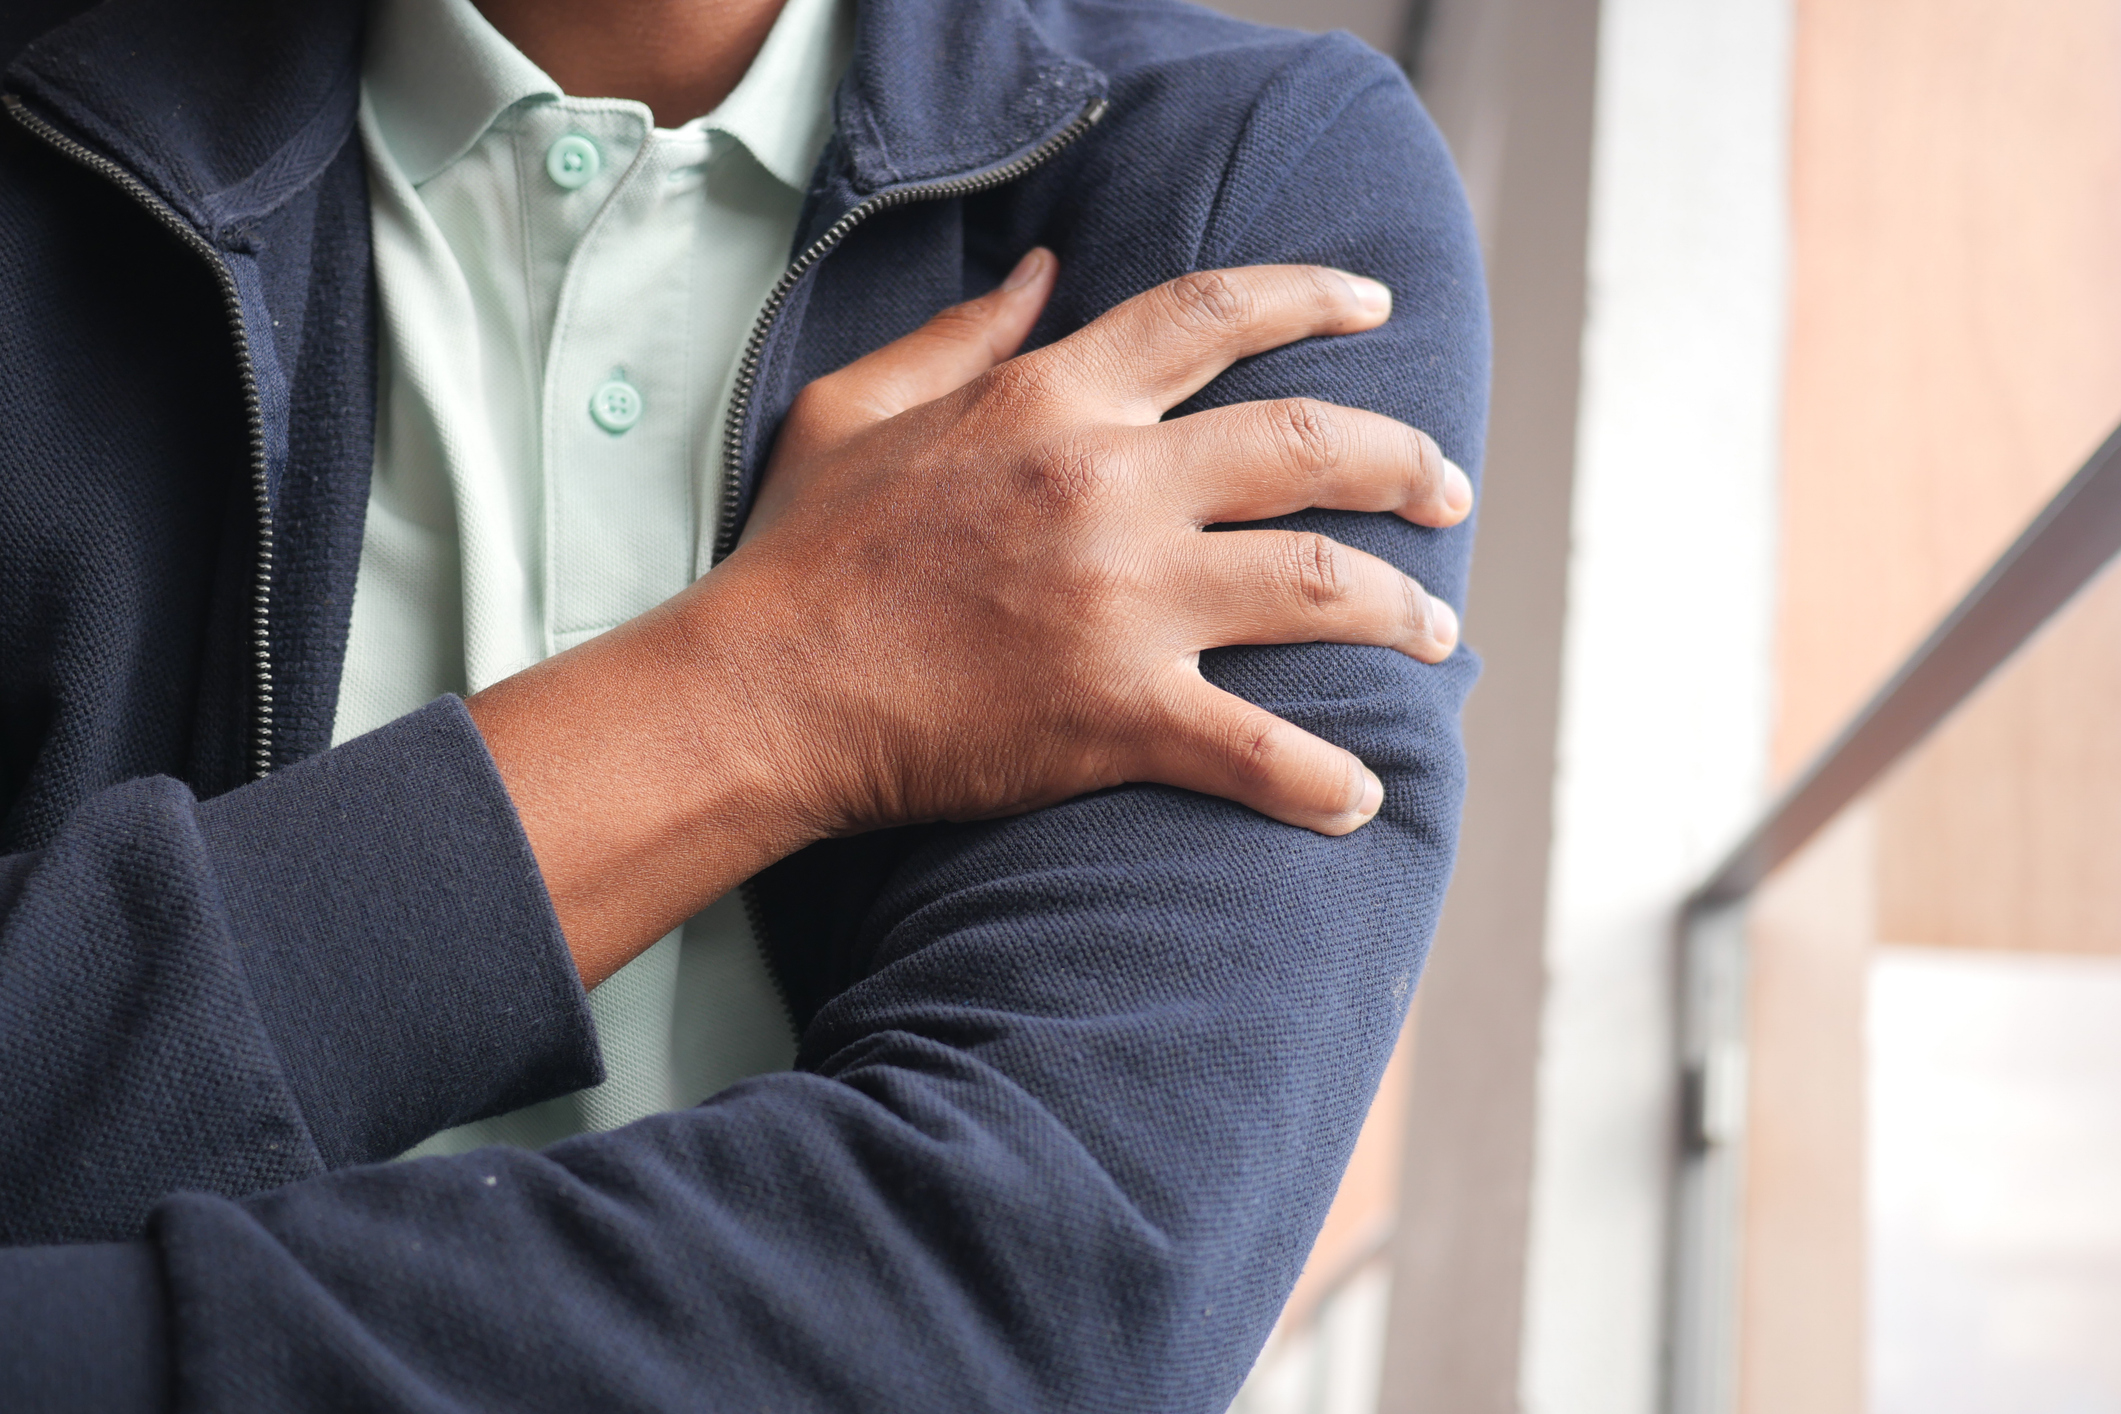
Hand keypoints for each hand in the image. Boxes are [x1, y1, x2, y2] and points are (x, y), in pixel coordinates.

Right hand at [468, 251, 1470, 984]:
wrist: (765, 694)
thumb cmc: (803, 554)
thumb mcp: (860, 404)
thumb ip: (962, 333)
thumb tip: (1044, 268)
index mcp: (1052, 400)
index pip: (1214, 313)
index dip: (1313, 296)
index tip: (1375, 308)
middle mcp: (1107, 484)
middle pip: (1310, 446)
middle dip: (1405, 463)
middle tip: (1449, 491)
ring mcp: (1122, 601)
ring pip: (1321, 586)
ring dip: (1403, 610)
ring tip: (1439, 633)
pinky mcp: (1118, 713)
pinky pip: (1260, 748)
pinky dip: (1324, 780)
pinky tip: (1360, 798)